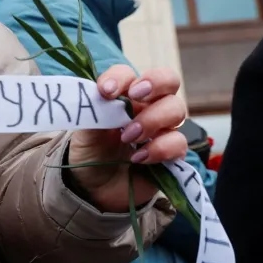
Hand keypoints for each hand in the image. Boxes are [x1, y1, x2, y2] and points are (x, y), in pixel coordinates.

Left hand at [68, 65, 187, 212]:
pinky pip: (178, 143)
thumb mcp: (84, 132)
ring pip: (177, 110)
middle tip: (136, 96)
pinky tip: (138, 158)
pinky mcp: (171, 154)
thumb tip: (102, 95)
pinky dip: (159, 148)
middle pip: (169, 80)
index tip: (106, 91)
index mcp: (123, 96)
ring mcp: (162, 129)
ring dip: (152, 120)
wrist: (95, 188)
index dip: (120, 77)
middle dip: (155, 83)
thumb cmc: (90, 153)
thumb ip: (94, 112)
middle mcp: (147, 107)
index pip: (128, 74)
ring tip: (128, 137)